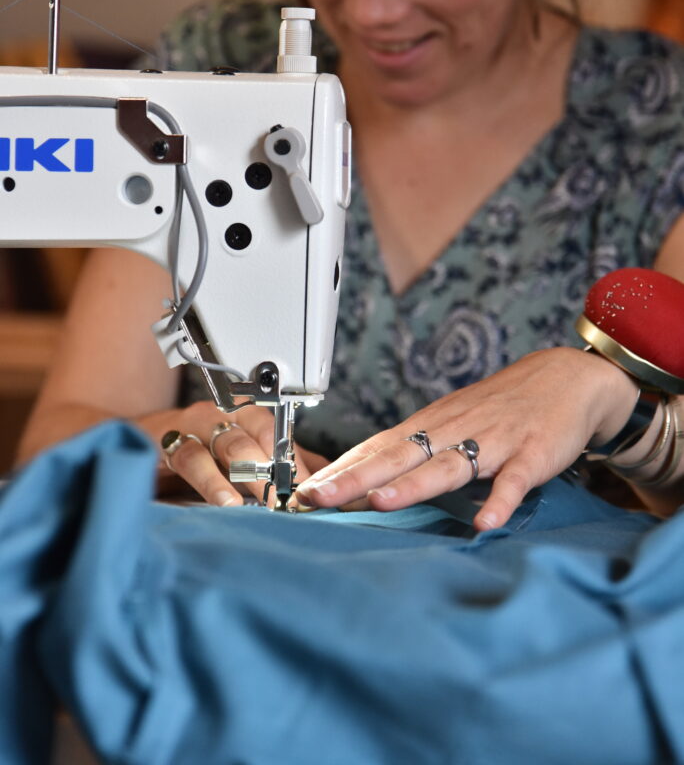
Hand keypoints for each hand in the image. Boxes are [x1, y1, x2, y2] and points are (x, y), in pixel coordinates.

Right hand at [143, 400, 327, 506]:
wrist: (136, 440)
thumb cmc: (198, 451)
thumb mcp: (241, 458)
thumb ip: (282, 466)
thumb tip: (324, 481)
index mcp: (246, 416)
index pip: (280, 434)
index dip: (295, 463)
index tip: (309, 493)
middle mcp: (224, 414)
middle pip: (260, 435)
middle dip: (279, 470)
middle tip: (292, 501)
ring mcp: (196, 425)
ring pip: (229, 443)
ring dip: (249, 475)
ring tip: (264, 503)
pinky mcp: (168, 442)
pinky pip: (191, 457)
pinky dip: (211, 481)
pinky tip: (225, 502)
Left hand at [294, 348, 638, 529]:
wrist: (564, 378)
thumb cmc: (499, 407)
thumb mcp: (450, 424)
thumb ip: (415, 454)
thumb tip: (365, 484)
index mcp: (429, 427)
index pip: (375, 449)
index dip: (340, 471)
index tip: (302, 492)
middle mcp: (452, 431)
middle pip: (397, 457)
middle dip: (354, 478)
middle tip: (316, 497)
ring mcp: (491, 441)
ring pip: (447, 465)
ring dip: (414, 485)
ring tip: (381, 502)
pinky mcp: (530, 454)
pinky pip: (513, 480)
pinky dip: (499, 500)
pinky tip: (485, 522)